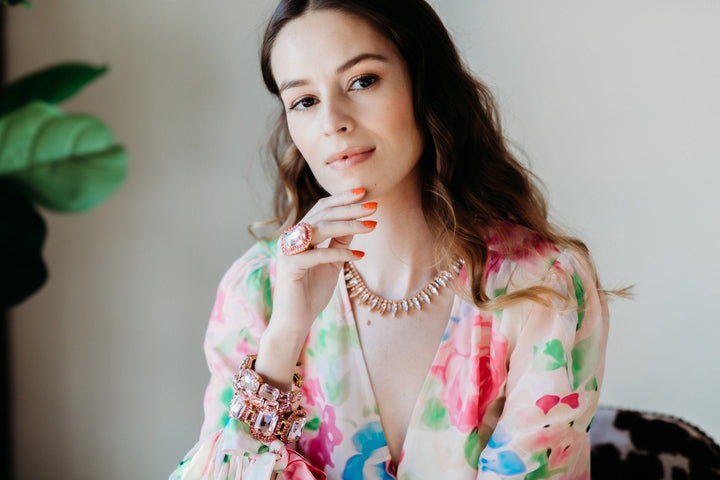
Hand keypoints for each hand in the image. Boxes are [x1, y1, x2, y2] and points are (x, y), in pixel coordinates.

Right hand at [256, 187, 376, 386]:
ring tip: (372, 226)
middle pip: (323, 214)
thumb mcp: (332, 263)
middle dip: (350, 209)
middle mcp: (291, 238)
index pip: (322, 208)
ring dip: (348, 225)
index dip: (342, 199)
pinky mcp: (290, 267)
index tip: (365, 192)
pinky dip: (340, 253)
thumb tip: (356, 222)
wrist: (295, 321)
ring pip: (320, 229)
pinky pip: (318, 254)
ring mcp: (288, 251)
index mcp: (300, 234)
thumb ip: (339, 242)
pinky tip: (360, 255)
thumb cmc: (312, 292)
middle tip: (374, 206)